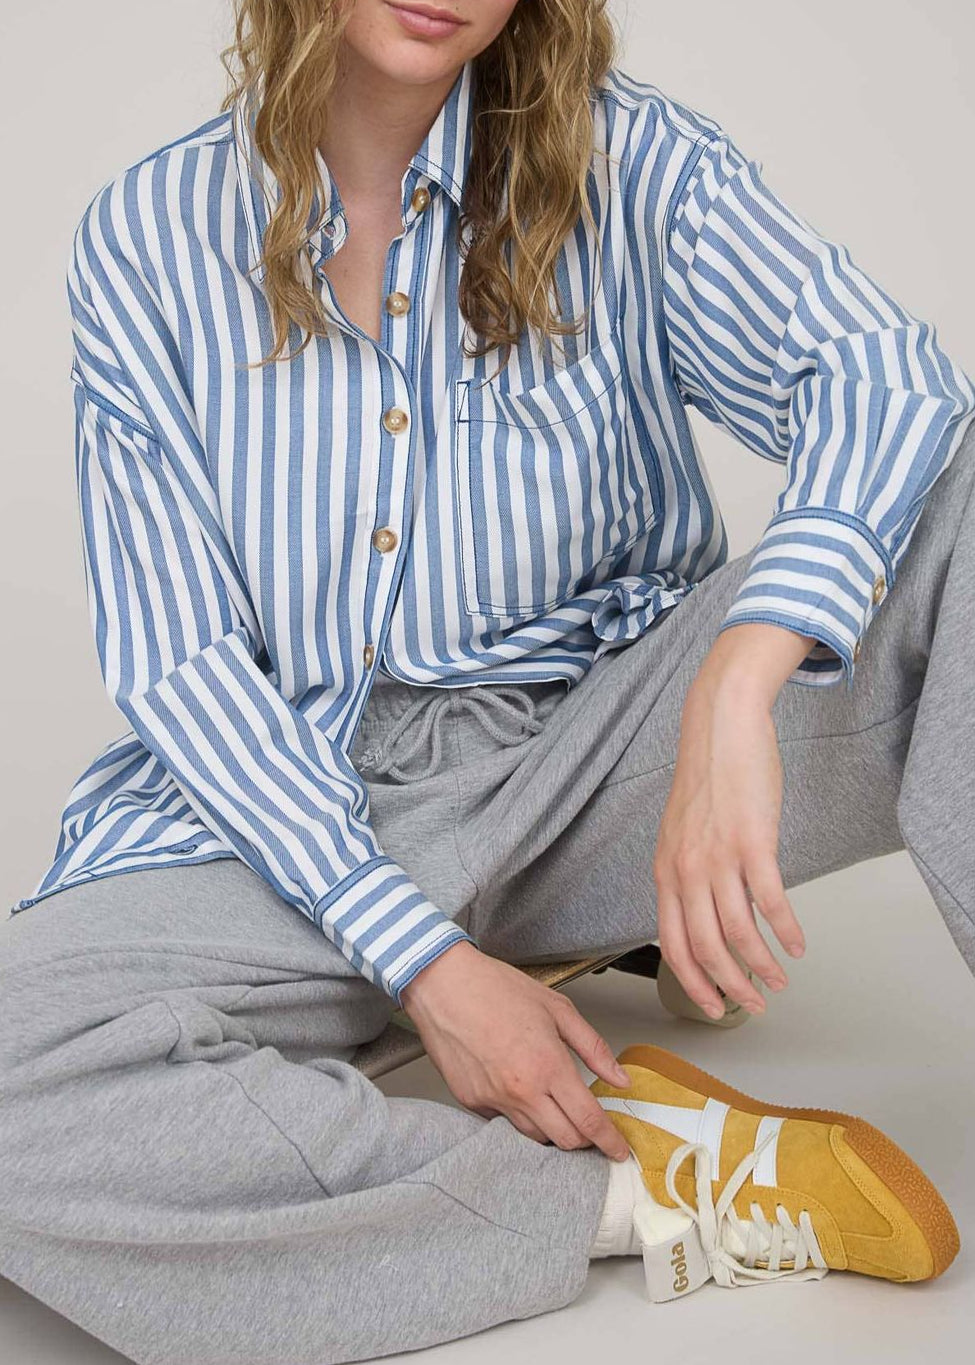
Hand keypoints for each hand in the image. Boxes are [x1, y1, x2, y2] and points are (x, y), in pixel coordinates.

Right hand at [400, 940, 632, 1160]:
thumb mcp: (558, 1008)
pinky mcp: (471, 1101)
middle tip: (588, 1122)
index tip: (618, 1149)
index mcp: (548, 1065)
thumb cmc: (496, 988)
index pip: (588, 1120)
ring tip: (554, 1104)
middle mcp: (521, 1090)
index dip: (609, 1141)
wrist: (443, 984)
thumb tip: (620, 1079)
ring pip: (535, 1136)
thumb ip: (593, 1048)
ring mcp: (493, 1100)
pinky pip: (503, 1122)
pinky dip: (519, 1114)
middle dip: (584, 1138)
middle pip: (565, 1140)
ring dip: (552, 1128)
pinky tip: (520, 1090)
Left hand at [652, 624, 809, 1018]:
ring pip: (738, 933)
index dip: (694, 983)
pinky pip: (770, 902)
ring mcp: (718, 858)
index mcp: (666, 871)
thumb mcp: (682, 832)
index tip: (714, 1006)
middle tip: (755, 1004)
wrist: (720, 725)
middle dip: (731, 987)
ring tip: (781, 980)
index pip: (672, 945)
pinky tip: (798, 944)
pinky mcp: (752, 842)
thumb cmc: (707, 777)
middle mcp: (686, 870)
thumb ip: (688, 873)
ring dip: (762, 966)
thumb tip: (705, 913)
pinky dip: (787, 931)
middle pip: (705, 949)